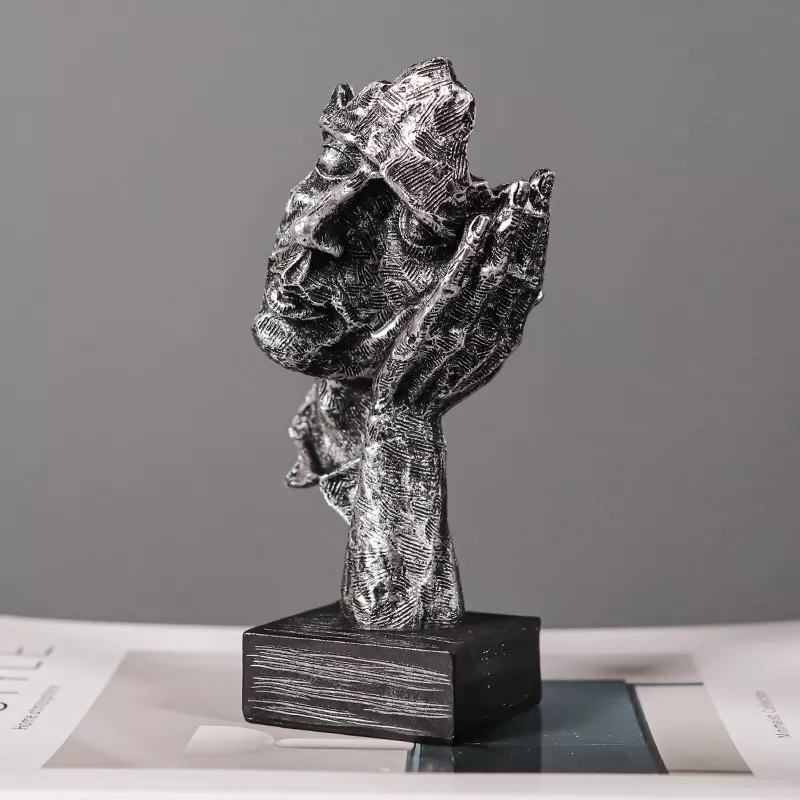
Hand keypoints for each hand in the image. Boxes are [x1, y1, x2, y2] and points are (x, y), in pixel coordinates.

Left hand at [373, 169, 552, 416]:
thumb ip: (506, 323)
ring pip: (493, 274)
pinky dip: (470, 252)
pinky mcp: (434, 328)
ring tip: (516, 194)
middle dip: (530, 225)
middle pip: (518, 270)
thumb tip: (536, 291)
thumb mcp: (481, 356)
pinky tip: (478, 223)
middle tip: (540, 182)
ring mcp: (464, 330)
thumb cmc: (439, 384)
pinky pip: (456, 285)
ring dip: (507, 232)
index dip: (539, 236)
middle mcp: (492, 332)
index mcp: (504, 336)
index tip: (543, 199)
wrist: (406, 418)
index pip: (529, 277)